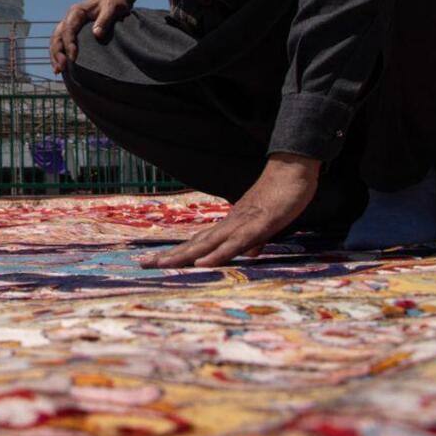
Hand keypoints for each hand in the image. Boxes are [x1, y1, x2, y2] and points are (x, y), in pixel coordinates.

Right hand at [50, 0, 130, 72]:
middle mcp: (69, 18)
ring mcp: (69, 25)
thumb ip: (104, 19)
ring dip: (55, 55)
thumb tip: (96, 34)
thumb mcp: (111, 7)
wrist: (113, 0)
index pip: (68, 29)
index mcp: (76, 11)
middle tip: (62, 67)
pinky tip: (59, 67)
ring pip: (56, 41)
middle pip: (58, 36)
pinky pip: (60, 43)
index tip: (73, 58)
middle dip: (58, 52)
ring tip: (57, 70)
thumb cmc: (113, 3)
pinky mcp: (72, 32)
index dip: (69, 44)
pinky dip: (58, 54)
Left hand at [138, 153, 320, 267]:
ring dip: (184, 255)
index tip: (156, 261)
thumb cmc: (280, 196)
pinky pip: (234, 243)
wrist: (293, 170)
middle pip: (194, 243)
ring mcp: (241, 223)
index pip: (198, 242)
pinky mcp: (257, 224)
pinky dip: (217, 255)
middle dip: (170, 255)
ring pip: (207, 244)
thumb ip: (257, 239)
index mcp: (230, 225)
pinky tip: (201, 263)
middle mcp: (229, 224)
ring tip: (162, 266)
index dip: (178, 253)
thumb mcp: (267, 224)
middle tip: (142, 264)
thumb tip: (251, 252)